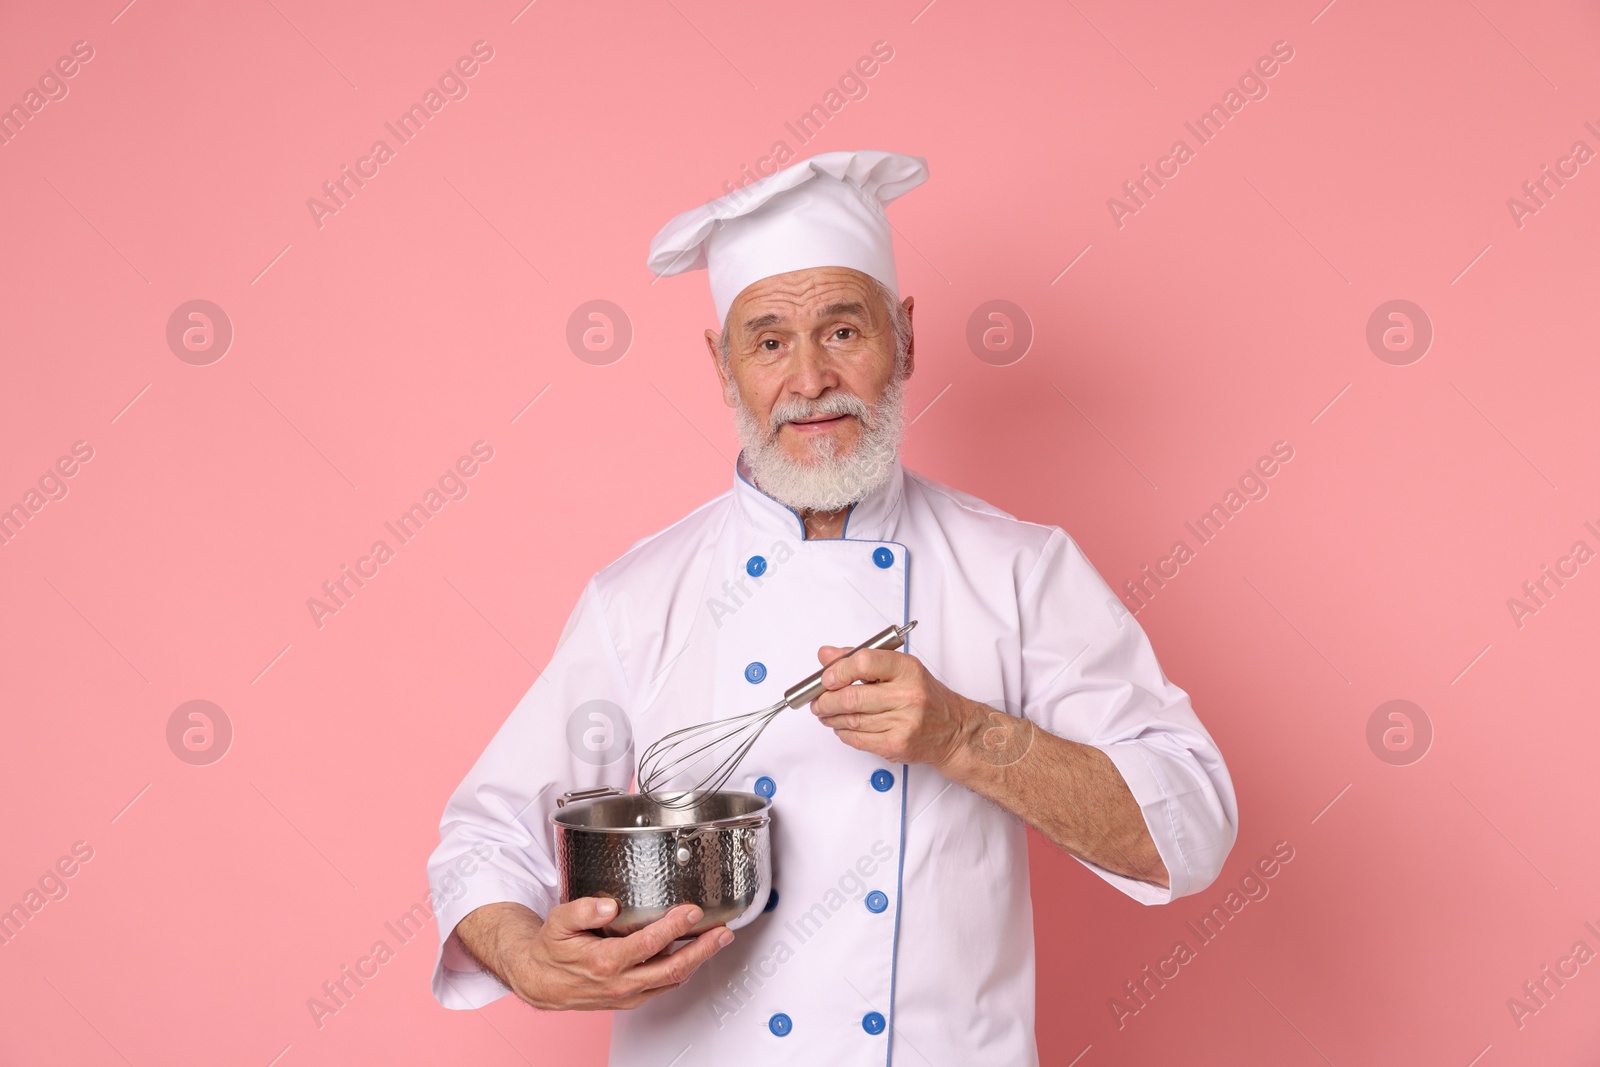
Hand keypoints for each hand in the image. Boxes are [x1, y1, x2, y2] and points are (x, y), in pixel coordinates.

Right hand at [454, 899, 732, 1010]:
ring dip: (698, 961)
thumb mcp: (558, 922)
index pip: (648, 944)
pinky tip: (693, 956)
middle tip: (722, 932)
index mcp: (604, 962)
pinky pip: (662, 987)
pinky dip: (682, 971)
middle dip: (702, 949)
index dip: (674, 927)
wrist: (539, 980)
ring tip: (717, 941)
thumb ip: (583, 910)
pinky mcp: (630, 999)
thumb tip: (609, 904)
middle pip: (671, 968)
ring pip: (671, 981)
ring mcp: (627, 995)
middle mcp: (619, 983)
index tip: (692, 911)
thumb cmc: (552, 948)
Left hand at [809, 644, 997, 769]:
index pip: (864, 662)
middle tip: (818, 701)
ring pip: (851, 720)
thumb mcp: (899, 668)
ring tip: (826, 713)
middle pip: (852, 697)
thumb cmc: (925, 696)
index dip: (837, 670)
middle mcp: (907, 695)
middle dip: (826, 700)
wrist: (953, 729)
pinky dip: (843, 733)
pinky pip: (858, 739)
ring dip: (831, 717)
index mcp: (907, 669)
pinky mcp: (896, 745)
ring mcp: (903, 722)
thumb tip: (826, 656)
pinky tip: (842, 726)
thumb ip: (860, 659)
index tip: (826, 678)